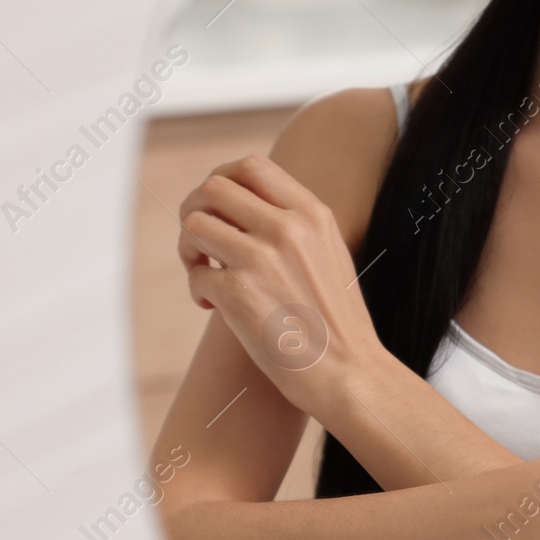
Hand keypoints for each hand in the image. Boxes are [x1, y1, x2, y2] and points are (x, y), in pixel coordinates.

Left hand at [175, 153, 383, 418]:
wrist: (349, 372)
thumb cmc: (337, 321)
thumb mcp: (329, 253)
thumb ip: (295, 224)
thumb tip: (245, 203)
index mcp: (312, 214)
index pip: (251, 166)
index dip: (223, 179)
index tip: (219, 208)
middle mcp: (287, 228)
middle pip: (213, 187)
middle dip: (196, 210)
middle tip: (202, 242)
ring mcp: (261, 259)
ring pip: (194, 224)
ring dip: (189, 249)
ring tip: (204, 273)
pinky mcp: (238, 294)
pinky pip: (197, 275)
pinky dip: (198, 291)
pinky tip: (214, 308)